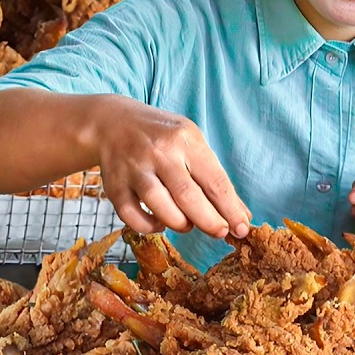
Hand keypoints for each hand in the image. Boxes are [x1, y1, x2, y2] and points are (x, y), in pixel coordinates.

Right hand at [93, 97, 250, 238]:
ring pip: (160, 206)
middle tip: (221, 233)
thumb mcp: (192, 144)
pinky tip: (160, 224)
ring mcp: (135, 169)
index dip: (230, 209)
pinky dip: (149, 226)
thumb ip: (214, 177)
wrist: (112, 122)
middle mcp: (160, 153)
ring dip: (180, 224)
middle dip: (209, 221)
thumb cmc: (162, 137)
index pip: (214, 180)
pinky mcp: (113, 184)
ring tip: (189, 226)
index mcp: (186, 139)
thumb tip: (241, 214)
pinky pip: (131, 215)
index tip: (241, 228)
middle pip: (188, 195)